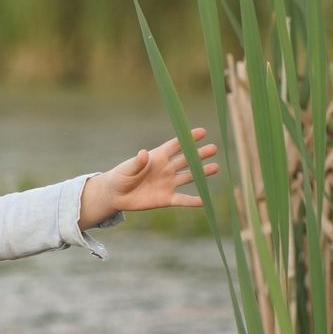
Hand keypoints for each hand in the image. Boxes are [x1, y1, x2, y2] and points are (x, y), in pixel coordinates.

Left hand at [81, 128, 219, 222]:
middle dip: (199, 154)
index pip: (175, 145)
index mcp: (157, 157)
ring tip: (216, 167)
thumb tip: (143, 154)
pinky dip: (192, 201)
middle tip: (214, 148)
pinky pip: (182, 200)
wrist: (116, 195)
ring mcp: (167, 183)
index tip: (202, 132)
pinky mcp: (166, 199)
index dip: (188, 139)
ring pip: (188, 177)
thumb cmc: (121, 176)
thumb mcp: (127, 168)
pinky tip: (204, 201)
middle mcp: (166, 169)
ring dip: (201, 173)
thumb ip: (137, 163)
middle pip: (186, 160)